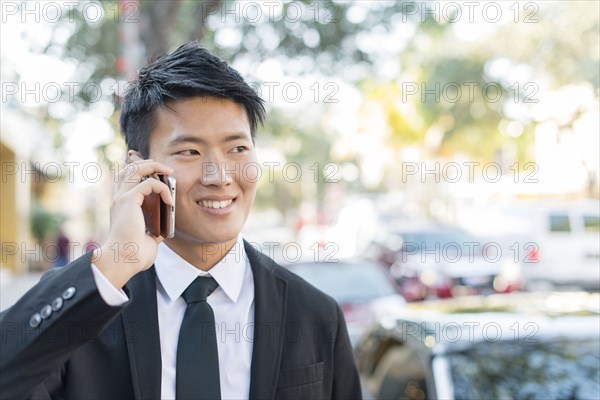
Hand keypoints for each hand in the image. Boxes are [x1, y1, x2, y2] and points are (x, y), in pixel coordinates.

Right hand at [92, 153, 173, 288]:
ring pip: (135, 169)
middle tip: (166, 170)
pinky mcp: (129, 200)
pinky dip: (163, 188)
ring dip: (154, 167)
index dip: (142, 172)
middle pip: (129, 168)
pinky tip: (170, 200)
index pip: (126, 179)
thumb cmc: (134, 254)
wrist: (124, 260)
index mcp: (121, 206)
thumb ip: (154, 228)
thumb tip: (165, 227)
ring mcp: (122, 198)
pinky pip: (149, 183)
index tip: (160, 176)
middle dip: (148, 164)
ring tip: (169, 172)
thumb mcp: (148, 237)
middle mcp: (118, 199)